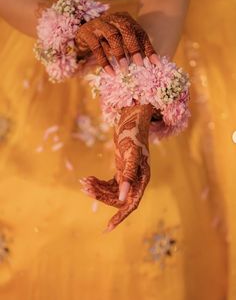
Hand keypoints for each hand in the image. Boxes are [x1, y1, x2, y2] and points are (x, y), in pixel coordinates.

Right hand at [76, 11, 158, 74]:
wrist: (81, 37)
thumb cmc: (105, 42)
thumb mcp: (121, 45)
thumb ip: (132, 51)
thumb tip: (150, 66)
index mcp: (125, 20)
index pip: (140, 33)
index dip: (149, 49)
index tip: (156, 64)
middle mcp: (113, 19)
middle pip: (127, 29)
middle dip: (134, 48)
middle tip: (139, 64)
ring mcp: (99, 24)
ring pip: (112, 35)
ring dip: (120, 53)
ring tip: (124, 69)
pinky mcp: (87, 32)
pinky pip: (97, 47)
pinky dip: (104, 61)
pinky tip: (111, 72)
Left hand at [80, 103, 154, 231]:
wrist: (131, 121)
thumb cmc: (133, 135)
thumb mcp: (131, 154)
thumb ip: (128, 175)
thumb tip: (122, 198)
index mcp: (142, 179)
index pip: (131, 204)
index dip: (120, 217)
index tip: (107, 228)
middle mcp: (136, 180)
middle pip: (117, 197)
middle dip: (101, 195)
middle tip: (85, 187)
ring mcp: (128, 176)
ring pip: (111, 191)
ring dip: (97, 189)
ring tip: (84, 181)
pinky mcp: (120, 171)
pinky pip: (108, 183)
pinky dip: (98, 182)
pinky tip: (88, 178)